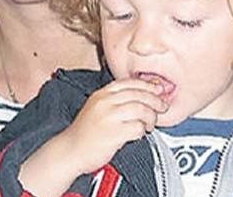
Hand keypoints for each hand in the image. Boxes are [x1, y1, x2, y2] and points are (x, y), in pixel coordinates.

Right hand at [19, 78, 167, 196]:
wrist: (70, 150)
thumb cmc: (85, 132)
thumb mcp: (96, 107)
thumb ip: (115, 100)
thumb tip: (142, 95)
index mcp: (101, 94)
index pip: (130, 82)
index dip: (147, 85)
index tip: (158, 89)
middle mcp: (105, 102)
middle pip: (138, 94)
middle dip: (155, 100)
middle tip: (162, 107)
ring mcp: (109, 117)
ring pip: (141, 109)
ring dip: (150, 117)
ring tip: (150, 124)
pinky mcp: (113, 134)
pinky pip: (137, 128)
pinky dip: (142, 131)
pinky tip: (139, 134)